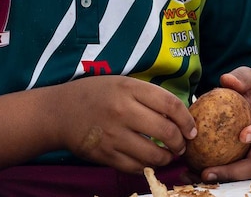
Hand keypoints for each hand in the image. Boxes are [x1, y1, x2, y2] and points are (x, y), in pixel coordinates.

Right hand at [53, 75, 194, 173]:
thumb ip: (146, 95)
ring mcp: (113, 135)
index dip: (187, 120)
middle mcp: (122, 111)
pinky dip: (147, 166)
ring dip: (167, 158)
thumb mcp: (120, 83)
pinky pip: (136, 167)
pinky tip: (148, 161)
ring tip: (168, 155)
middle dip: (180, 143)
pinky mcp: (105, 155)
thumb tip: (179, 114)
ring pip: (154, 155)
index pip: (170, 105)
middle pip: (166, 132)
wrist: (58, 112)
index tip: (191, 129)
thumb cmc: (93, 94)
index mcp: (128, 88)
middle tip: (181, 145)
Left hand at [195, 67, 250, 181]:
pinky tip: (189, 173)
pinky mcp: (241, 161)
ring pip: (242, 173)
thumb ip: (241, 77)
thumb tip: (228, 80)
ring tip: (197, 177)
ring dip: (220, 178)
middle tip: (209, 172)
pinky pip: (228, 170)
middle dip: (234, 172)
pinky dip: (211, 173)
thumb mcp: (250, 78)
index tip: (244, 135)